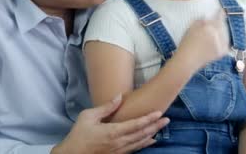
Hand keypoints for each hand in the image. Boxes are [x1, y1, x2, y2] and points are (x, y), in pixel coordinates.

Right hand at [52, 95, 168, 153]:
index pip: (135, 124)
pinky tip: (151, 140)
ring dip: (152, 134)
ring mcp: (118, 151)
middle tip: (167, 119)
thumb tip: (119, 96)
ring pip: (140, 142)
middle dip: (155, 126)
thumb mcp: (88, 116)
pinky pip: (134, 150)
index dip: (148, 118)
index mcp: (113, 132)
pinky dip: (144, 144)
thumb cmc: (78, 135)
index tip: (159, 113)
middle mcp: (119, 143)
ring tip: (162, 127)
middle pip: (142, 134)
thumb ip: (106, 107)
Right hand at [175, 10, 229, 68]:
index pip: (218, 17)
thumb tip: (207, 18)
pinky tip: (217, 42)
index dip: (220, 13)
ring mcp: (221, 44)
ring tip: (214, 33)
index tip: (222, 10)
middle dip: (220, 23)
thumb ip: (201, 20)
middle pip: (222, 25)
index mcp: (209, 27)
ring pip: (225, 34)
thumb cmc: (186, 43)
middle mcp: (217, 34)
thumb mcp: (191, 27)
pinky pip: (225, 43)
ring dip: (222, 32)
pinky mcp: (222, 52)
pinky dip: (222, 41)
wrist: (188, 60)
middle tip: (216, 22)